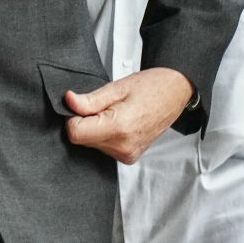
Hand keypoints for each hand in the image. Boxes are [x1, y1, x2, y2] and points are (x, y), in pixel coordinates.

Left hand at [65, 67, 192, 163]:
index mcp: (119, 128)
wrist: (174, 93)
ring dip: (95, 128)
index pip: (75, 133)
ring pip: (91, 144)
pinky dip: (104, 134)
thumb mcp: (116, 87)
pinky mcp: (129, 157)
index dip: (72, 116)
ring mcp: (127, 155)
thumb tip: (68, 102)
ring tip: (115, 112)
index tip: (81, 105)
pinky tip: (119, 121)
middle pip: (82, 139)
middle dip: (85, 121)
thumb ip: (90, 100)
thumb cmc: (151, 87)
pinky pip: (104, 147)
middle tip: (104, 106)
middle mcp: (123, 147)